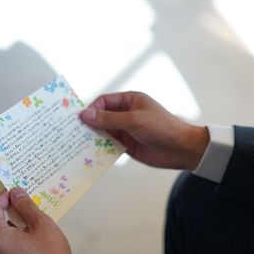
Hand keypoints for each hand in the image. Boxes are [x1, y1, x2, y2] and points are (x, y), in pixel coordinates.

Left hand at [0, 187, 72, 253]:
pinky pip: (1, 247)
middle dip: (4, 209)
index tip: (14, 191)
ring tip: (27, 218)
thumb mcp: (41, 224)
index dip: (2, 196)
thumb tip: (15, 194)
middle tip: (21, 202)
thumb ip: (25, 206)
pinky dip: (10, 237)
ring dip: (8, 223)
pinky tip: (26, 234)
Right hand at [80, 91, 208, 169]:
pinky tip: (89, 152)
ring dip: (93, 136)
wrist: (180, 149)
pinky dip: (100, 148)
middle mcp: (127, 114)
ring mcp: (127, 130)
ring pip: (104, 131)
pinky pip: (109, 145)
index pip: (105, 101)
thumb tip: (85, 115)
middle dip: (90, 123)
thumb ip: (108, 119)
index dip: (92, 108)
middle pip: (102, 116)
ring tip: (77, 143)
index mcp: (130, 100)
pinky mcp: (127, 145)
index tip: (79, 118)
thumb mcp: (133, 120)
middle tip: (72, 131)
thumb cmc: (161, 127)